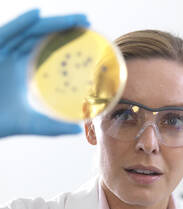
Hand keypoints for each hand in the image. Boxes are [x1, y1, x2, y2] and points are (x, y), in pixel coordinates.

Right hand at [0, 9, 89, 137]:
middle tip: (87, 21)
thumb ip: (52, 126)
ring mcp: (0, 53)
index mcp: (23, 71)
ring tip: (75, 19)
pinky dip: (19, 24)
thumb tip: (78, 131)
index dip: (64, 41)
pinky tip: (36, 14)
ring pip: (27, 32)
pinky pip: (5, 35)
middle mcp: (12, 58)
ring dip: (50, 23)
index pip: (46, 50)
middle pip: (40, 36)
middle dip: (63, 27)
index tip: (86, 37)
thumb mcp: (31, 123)